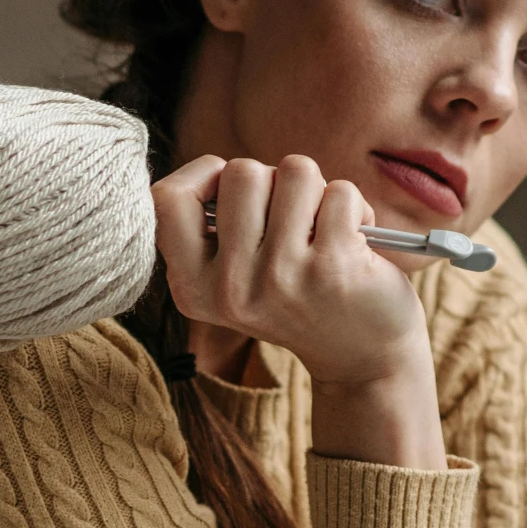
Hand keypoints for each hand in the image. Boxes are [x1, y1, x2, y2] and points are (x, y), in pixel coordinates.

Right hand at [153, 156, 446, 468]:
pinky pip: (341, 192)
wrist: (359, 356)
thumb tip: (220, 171)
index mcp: (193, 288)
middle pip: (241, 172)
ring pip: (294, 172)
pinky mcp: (333, 268)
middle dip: (273, 181)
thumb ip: (212, 227)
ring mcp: (280, 278)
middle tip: (289, 221)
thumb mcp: (232, 277)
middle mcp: (230, 288)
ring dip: (317, 191)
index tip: (230, 190)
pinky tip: (354, 241)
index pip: (167, 199)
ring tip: (322, 229)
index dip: (201, 175)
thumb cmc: (294, 296)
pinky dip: (355, 207)